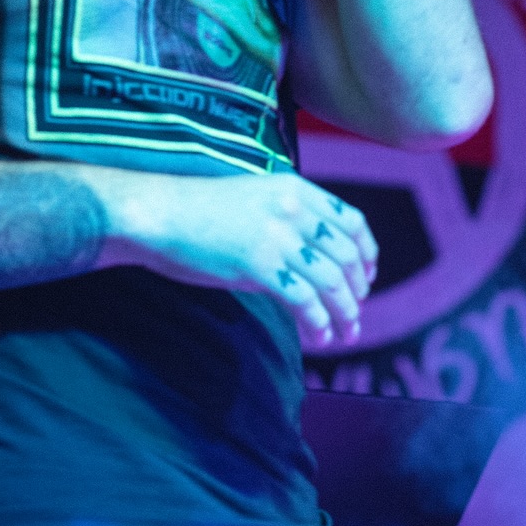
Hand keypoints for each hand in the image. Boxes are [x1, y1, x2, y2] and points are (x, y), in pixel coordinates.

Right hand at [118, 169, 378, 347]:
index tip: (367, 278)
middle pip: (347, 255)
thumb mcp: (255, 203)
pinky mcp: (259, 263)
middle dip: (357, 292)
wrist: (158, 213)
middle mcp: (294, 209)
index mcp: (296, 189)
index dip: (367, 254)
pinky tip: (317, 336)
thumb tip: (313, 264)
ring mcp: (277, 236)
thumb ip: (289, 225)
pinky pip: (303, 299)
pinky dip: (317, 322)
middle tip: (355, 316)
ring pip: (331, 281)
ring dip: (344, 313)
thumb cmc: (199, 212)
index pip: (352, 222)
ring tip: (345, 334)